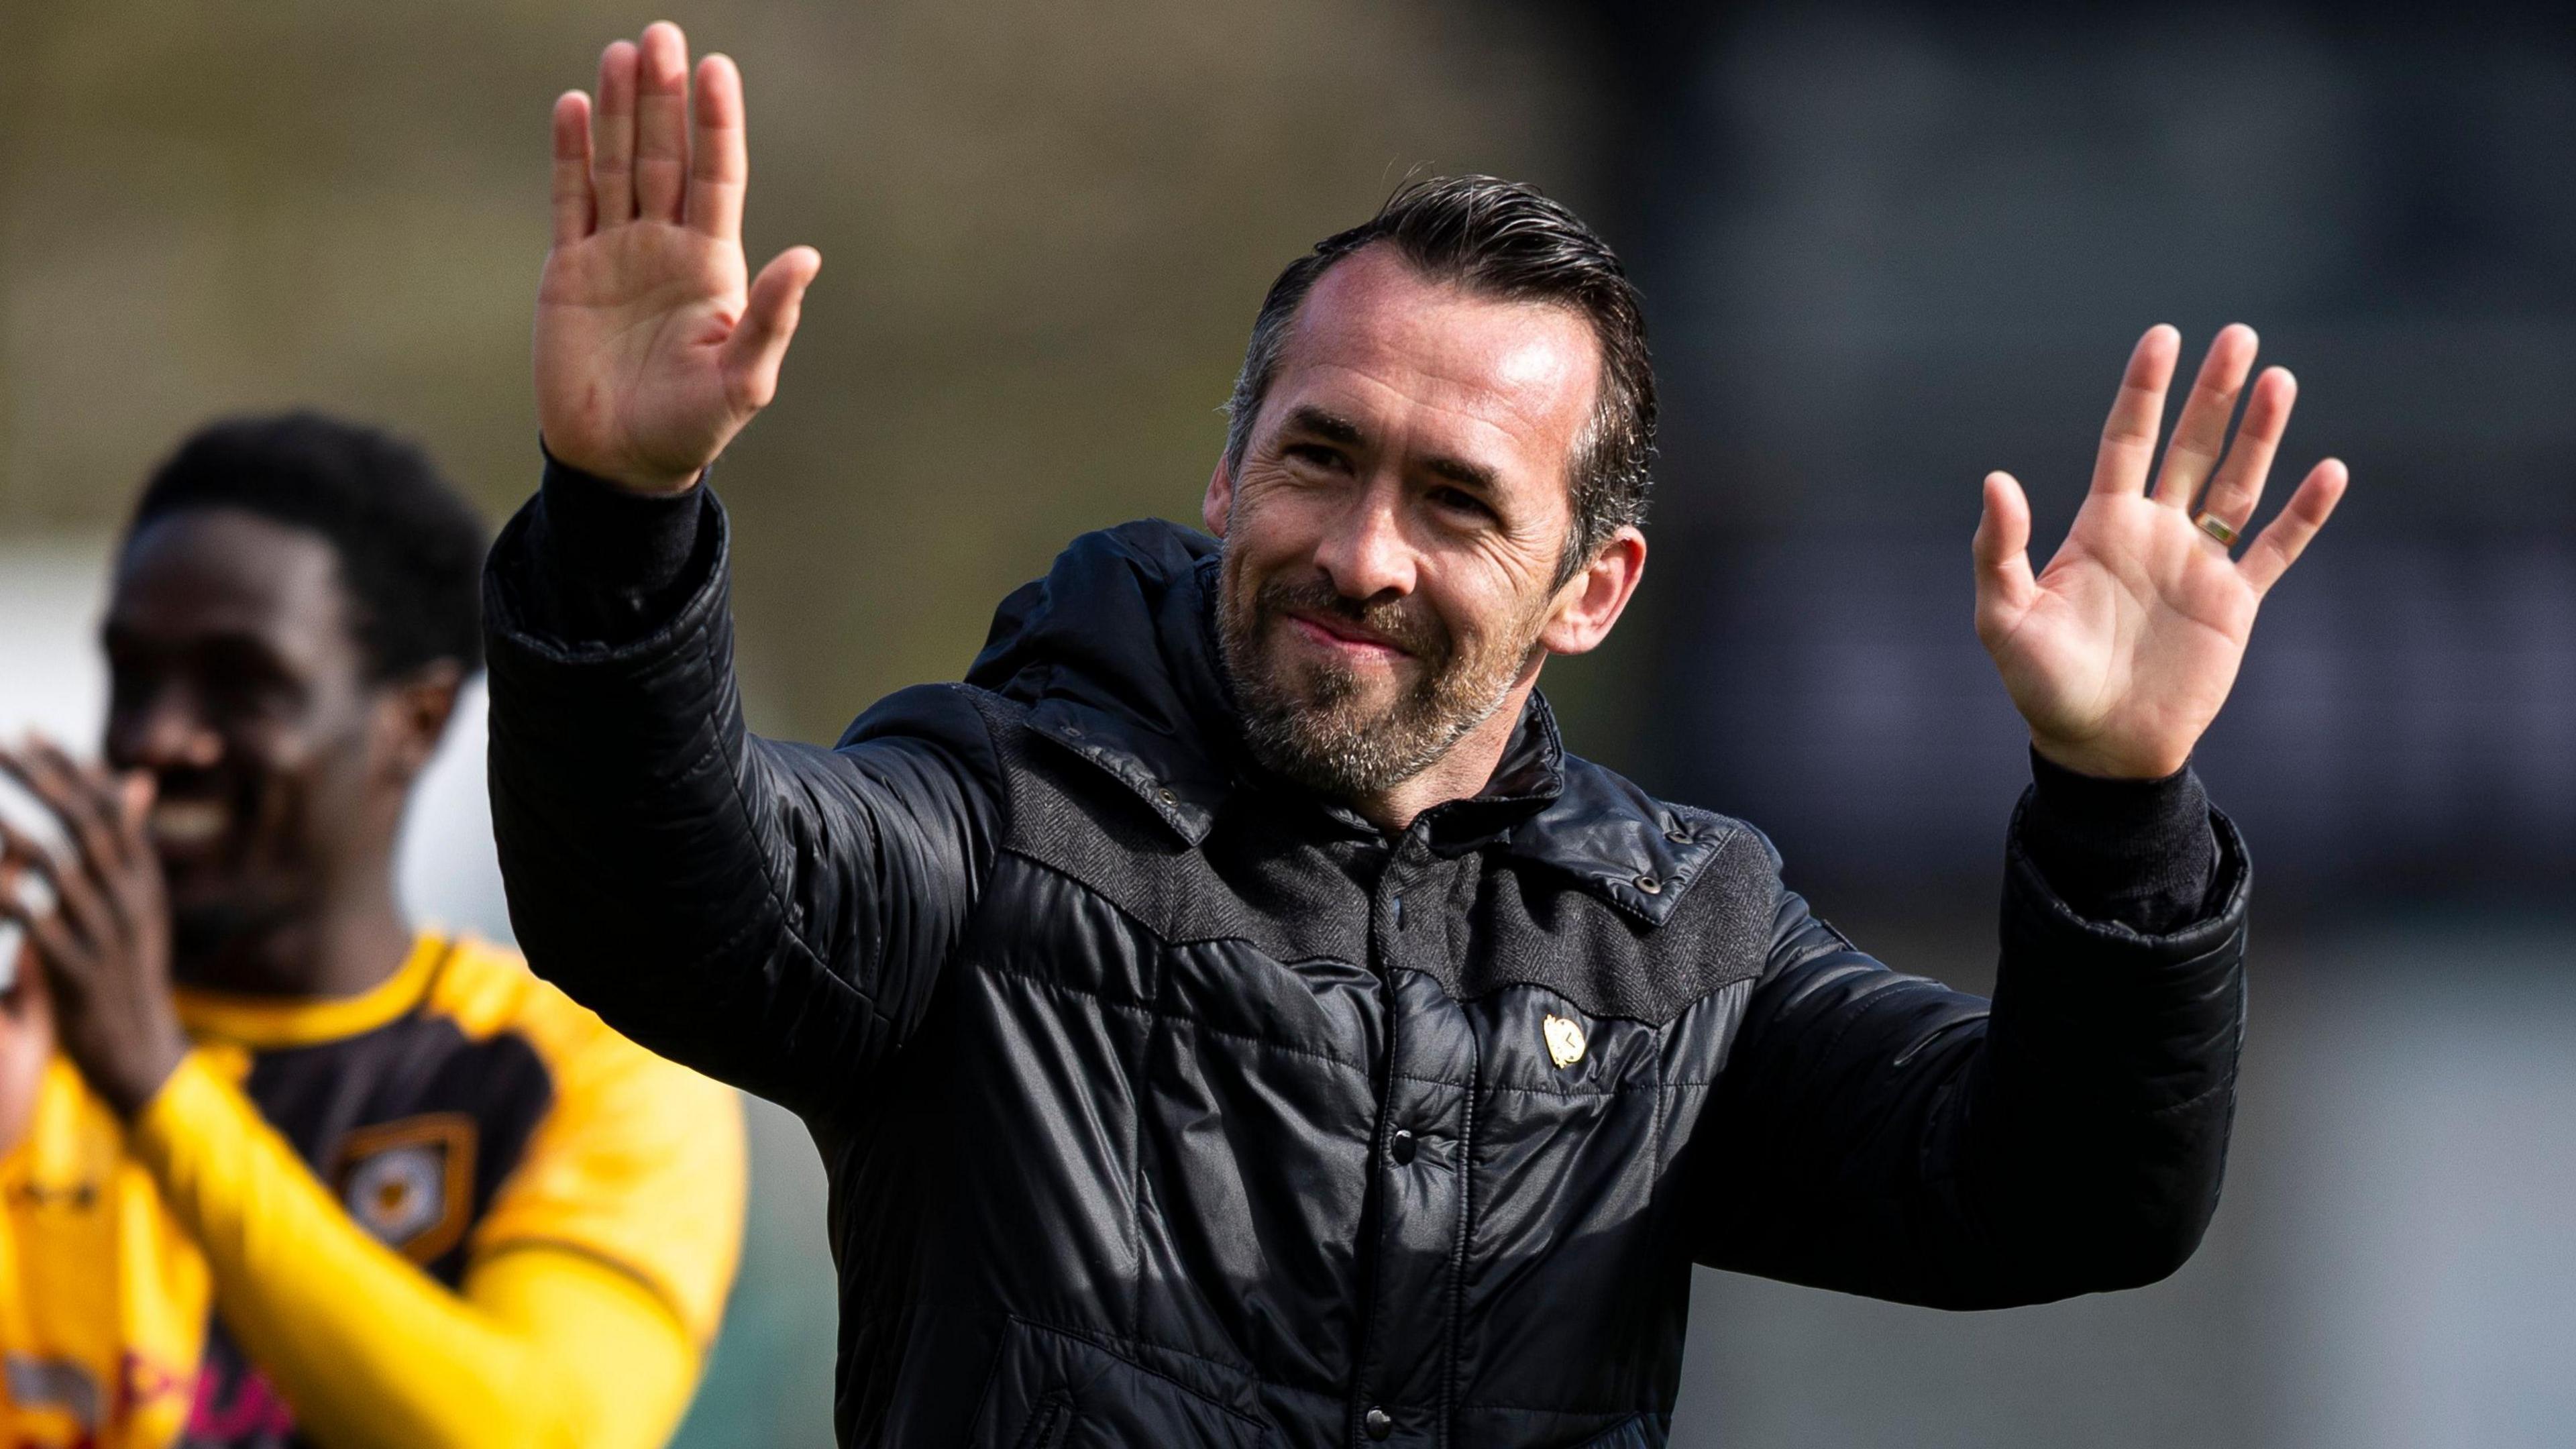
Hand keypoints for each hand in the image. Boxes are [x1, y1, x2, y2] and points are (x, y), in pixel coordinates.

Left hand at [0, 739, 187, 1118]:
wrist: (140, 1053)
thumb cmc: (127, 972)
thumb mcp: (138, 904)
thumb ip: (128, 845)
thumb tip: (131, 781)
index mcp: (142, 879)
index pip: (109, 808)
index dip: (71, 768)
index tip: (31, 732)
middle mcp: (128, 899)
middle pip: (85, 825)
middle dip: (43, 781)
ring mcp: (105, 934)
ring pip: (59, 867)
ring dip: (14, 830)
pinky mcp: (77, 971)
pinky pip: (37, 924)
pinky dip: (9, 896)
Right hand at [535, 22, 820, 493]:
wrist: (619, 462)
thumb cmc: (689, 428)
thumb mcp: (742, 381)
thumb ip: (771, 319)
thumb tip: (809, 256)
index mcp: (713, 265)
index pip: (717, 177)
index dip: (717, 124)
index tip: (718, 70)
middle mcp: (665, 246)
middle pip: (667, 156)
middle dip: (666, 97)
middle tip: (663, 35)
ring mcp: (616, 252)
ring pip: (619, 164)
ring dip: (623, 110)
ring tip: (625, 53)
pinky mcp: (570, 269)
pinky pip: (570, 199)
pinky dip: (572, 153)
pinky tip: (578, 106)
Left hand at [1975, 325, 2347, 778]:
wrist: (2098, 747)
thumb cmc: (2042, 685)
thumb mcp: (2003, 618)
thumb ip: (2000, 549)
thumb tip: (1995, 479)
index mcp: (2101, 526)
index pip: (2126, 440)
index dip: (2144, 390)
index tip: (2163, 337)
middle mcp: (2154, 533)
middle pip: (2189, 447)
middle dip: (2213, 393)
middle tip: (2239, 335)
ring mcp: (2197, 565)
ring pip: (2237, 484)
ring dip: (2261, 435)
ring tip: (2281, 379)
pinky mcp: (2234, 605)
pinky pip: (2276, 549)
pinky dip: (2303, 514)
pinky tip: (2330, 470)